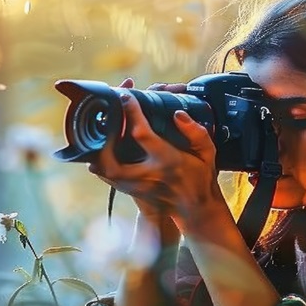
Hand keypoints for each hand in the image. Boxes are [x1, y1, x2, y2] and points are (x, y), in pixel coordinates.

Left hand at [86, 78, 223, 226]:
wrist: (196, 209)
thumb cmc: (201, 178)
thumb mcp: (207, 153)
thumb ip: (196, 133)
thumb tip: (178, 114)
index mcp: (167, 161)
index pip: (143, 134)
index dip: (131, 113)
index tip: (126, 97)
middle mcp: (149, 176)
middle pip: (112, 161)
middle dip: (103, 139)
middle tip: (104, 120)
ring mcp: (137, 187)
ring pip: (106, 172)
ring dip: (99, 152)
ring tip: (100, 133)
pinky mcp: (132, 193)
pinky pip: (108, 178)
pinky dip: (101, 164)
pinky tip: (102, 151)